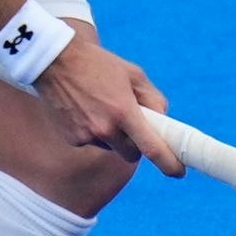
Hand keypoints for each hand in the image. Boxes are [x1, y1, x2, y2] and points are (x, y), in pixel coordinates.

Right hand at [36, 33, 182, 176]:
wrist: (55, 62)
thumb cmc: (99, 64)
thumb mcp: (134, 74)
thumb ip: (153, 98)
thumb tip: (163, 120)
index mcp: (124, 111)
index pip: (152, 147)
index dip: (169, 163)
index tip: (180, 172)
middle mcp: (106, 129)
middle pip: (132, 154)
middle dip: (137, 145)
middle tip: (133, 125)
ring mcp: (87, 136)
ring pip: (112, 147)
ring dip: (114, 136)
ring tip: (103, 107)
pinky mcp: (72, 139)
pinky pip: (93, 142)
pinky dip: (95, 132)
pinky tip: (86, 110)